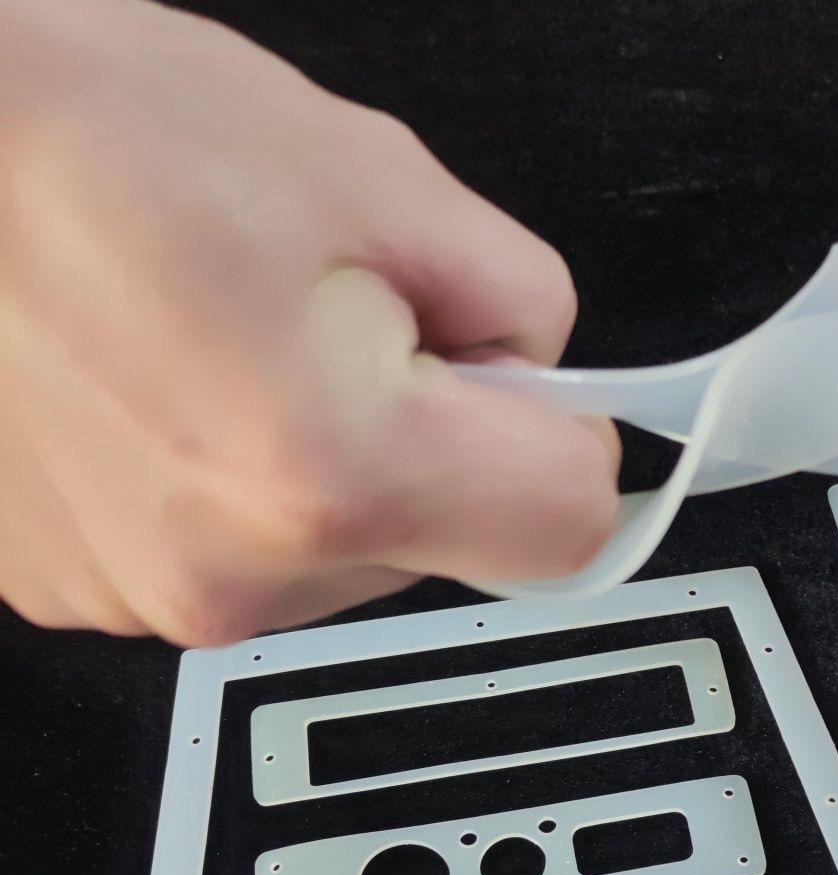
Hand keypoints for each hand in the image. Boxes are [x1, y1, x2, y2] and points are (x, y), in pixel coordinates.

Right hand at [0, 0, 616, 642]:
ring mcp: (156, 597)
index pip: (566, 525)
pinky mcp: (95, 595)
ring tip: (224, 348)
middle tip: (328, 327)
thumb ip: (518, 298)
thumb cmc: (89, 133)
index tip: (522, 394)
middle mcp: (242, 571)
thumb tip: (543, 374)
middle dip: (429, 439)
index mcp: (335, 472)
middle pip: (451, 542)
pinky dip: (233, 485)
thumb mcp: (370, 171)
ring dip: (329, 464)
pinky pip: (242, 554)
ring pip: (347, 554)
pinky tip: (163, 391)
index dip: (563, 441)